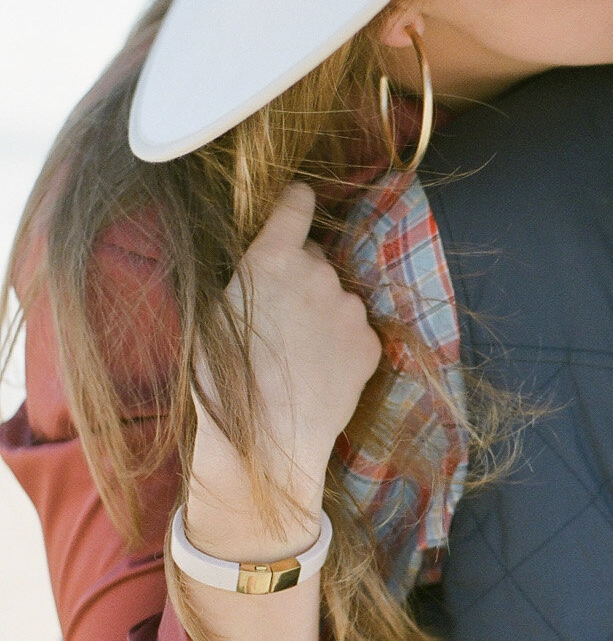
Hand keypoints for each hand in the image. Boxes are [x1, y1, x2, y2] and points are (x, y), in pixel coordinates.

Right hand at [187, 183, 382, 555]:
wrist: (266, 440)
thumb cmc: (223, 381)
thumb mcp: (215, 314)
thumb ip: (248, 276)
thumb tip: (262, 263)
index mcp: (272, 258)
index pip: (295, 205)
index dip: (295, 202)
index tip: (298, 200)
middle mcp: (318, 273)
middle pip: (315, 259)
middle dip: (301, 277)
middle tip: (280, 320)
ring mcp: (349, 308)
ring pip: (337, 297)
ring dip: (323, 314)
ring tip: (297, 355)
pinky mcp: (370, 342)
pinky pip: (356, 331)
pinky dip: (343, 345)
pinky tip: (319, 373)